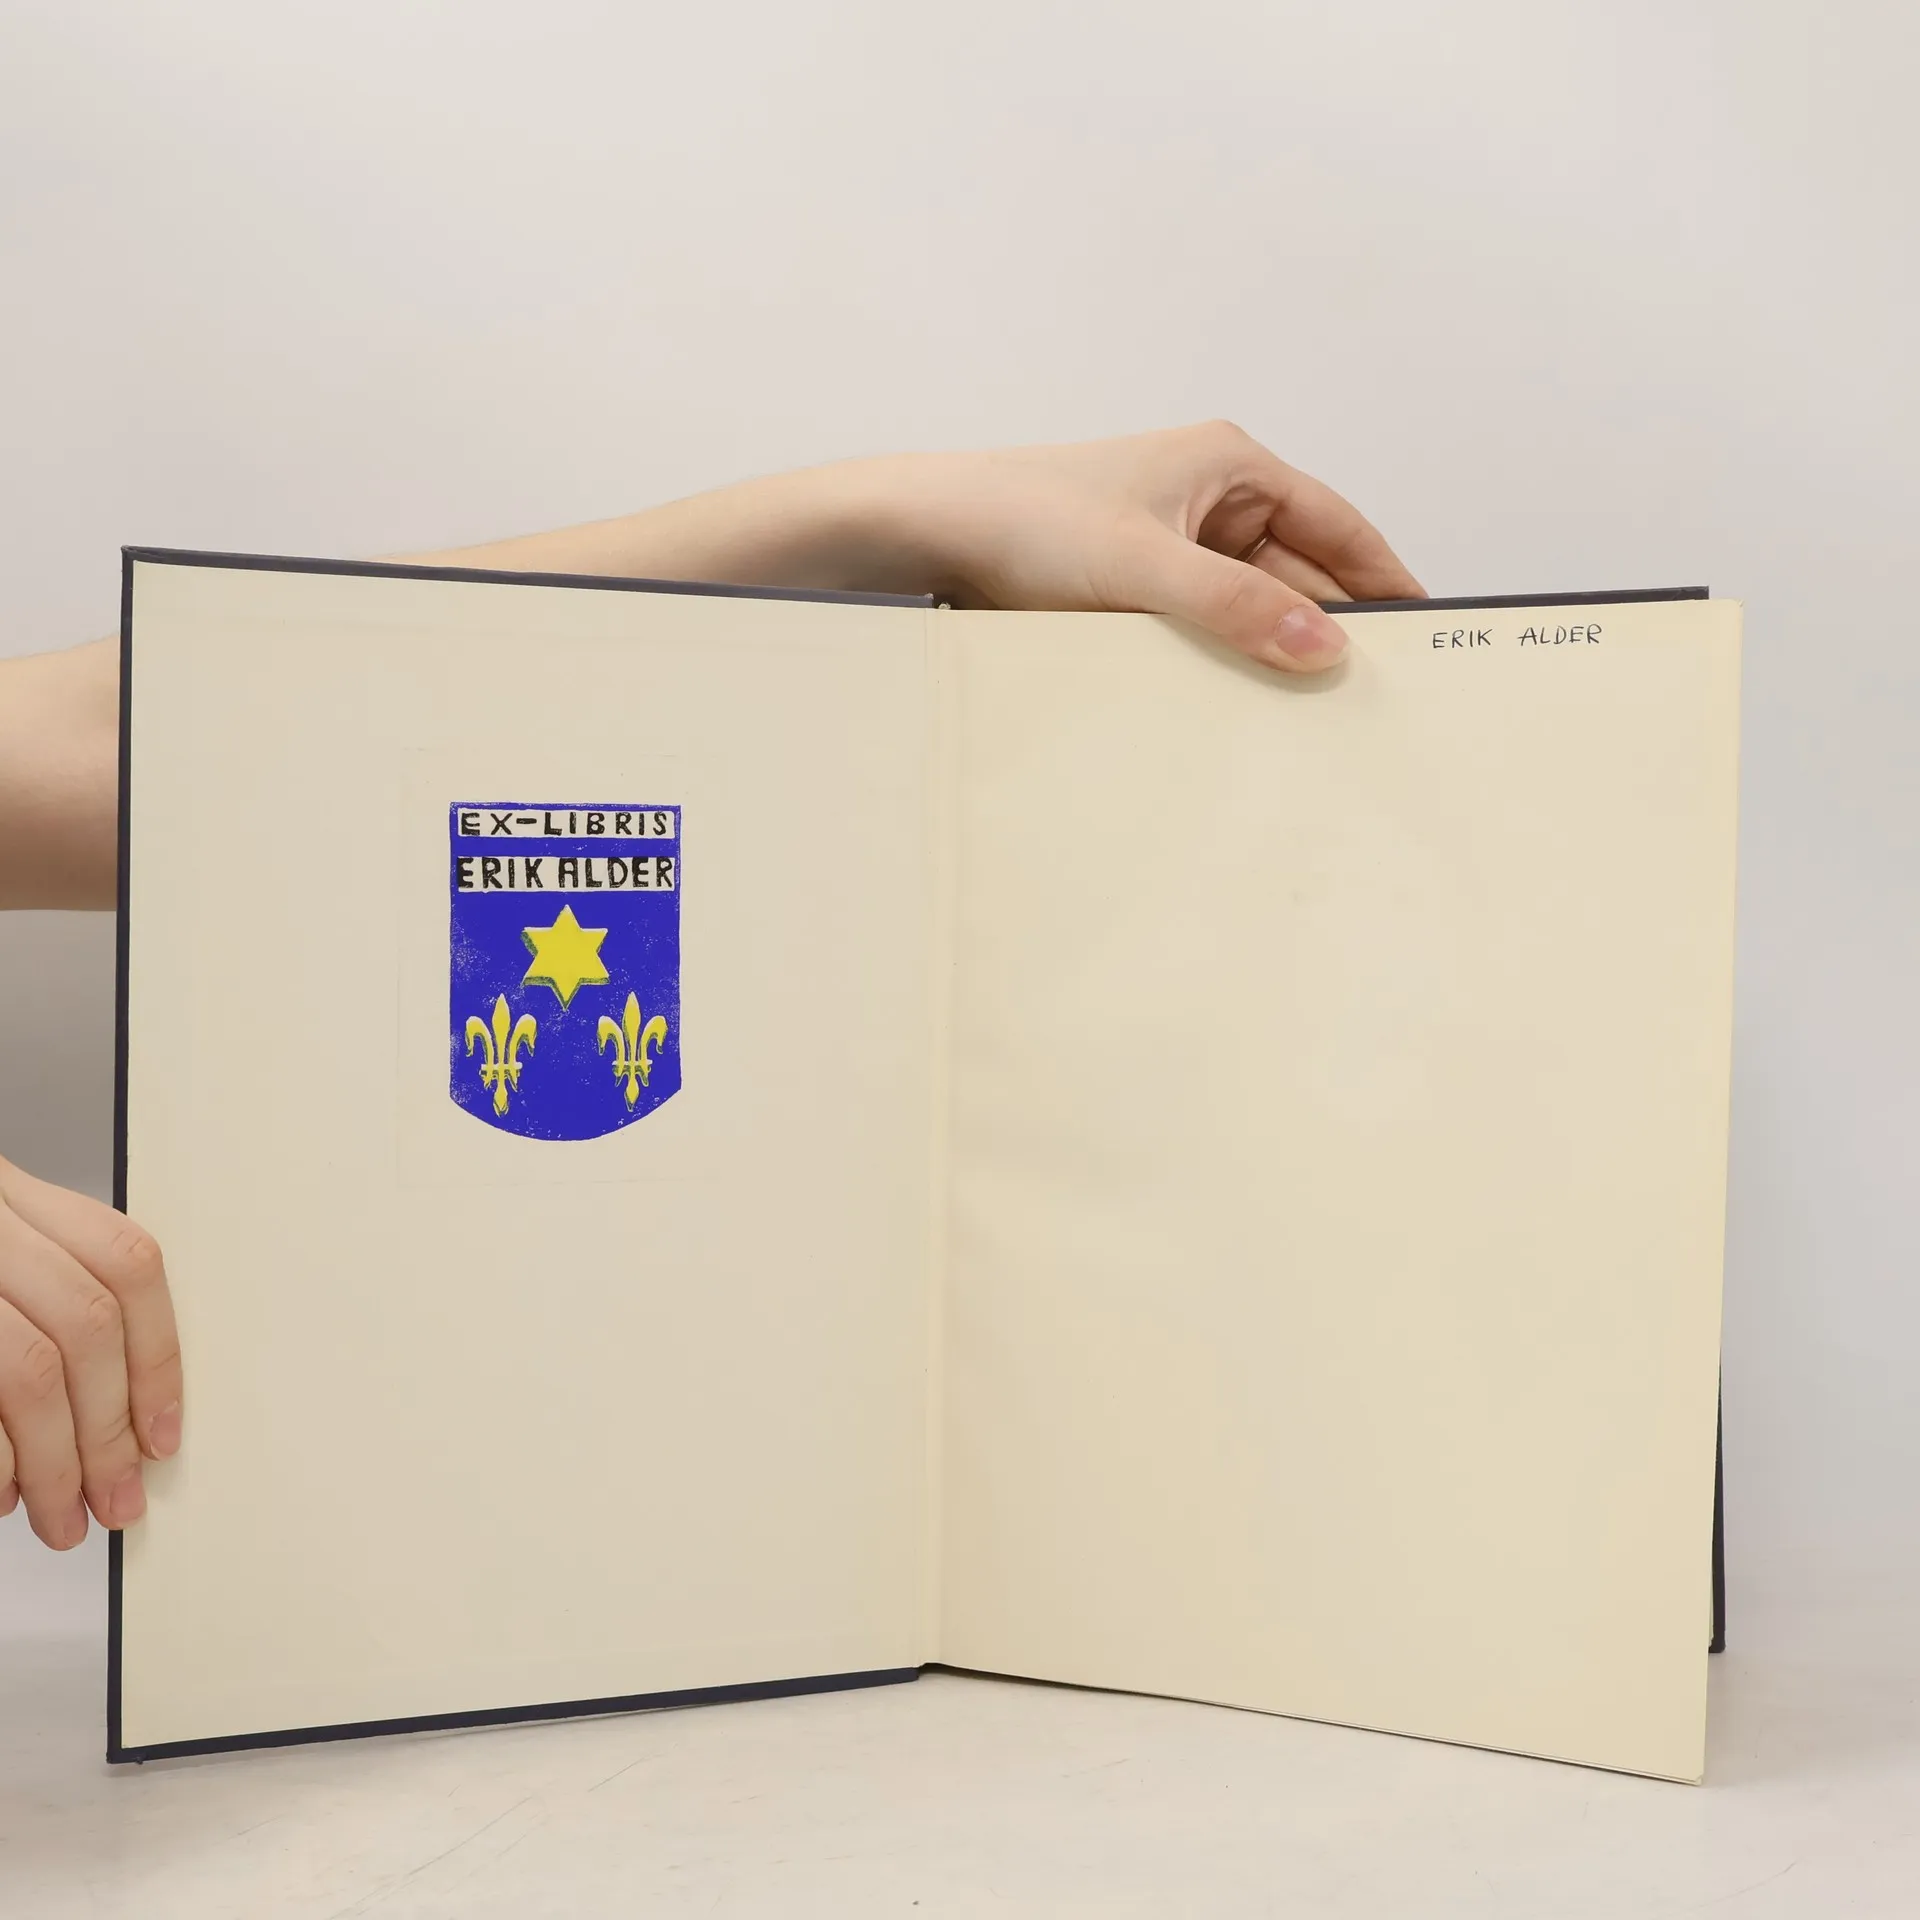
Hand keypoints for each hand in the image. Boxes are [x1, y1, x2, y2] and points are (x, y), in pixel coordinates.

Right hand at [0, 1157, 180, 1547]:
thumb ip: (44, 1310)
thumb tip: (122, 1418)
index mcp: (7, 1194)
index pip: (125, 1263)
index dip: (157, 1356)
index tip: (162, 1434)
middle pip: (86, 1325)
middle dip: (109, 1431)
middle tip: (116, 1500)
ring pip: (31, 1369)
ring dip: (58, 1461)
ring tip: (61, 1517)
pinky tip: (0, 1492)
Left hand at [408, 420, 1423, 677]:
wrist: (915, 533)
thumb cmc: (1021, 520)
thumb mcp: (1140, 565)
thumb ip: (1233, 610)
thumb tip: (1326, 650)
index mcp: (1229, 467)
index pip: (1340, 530)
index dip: (1386, 585)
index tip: (1428, 644)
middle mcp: (1205, 502)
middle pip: (1297, 577)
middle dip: (1328, 635)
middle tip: (1376, 706)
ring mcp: (1165, 550)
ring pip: (1243, 614)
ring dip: (1267, 659)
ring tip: (1313, 726)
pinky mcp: (1125, 594)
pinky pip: (1193, 635)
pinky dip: (1215, 668)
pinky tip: (1234, 717)